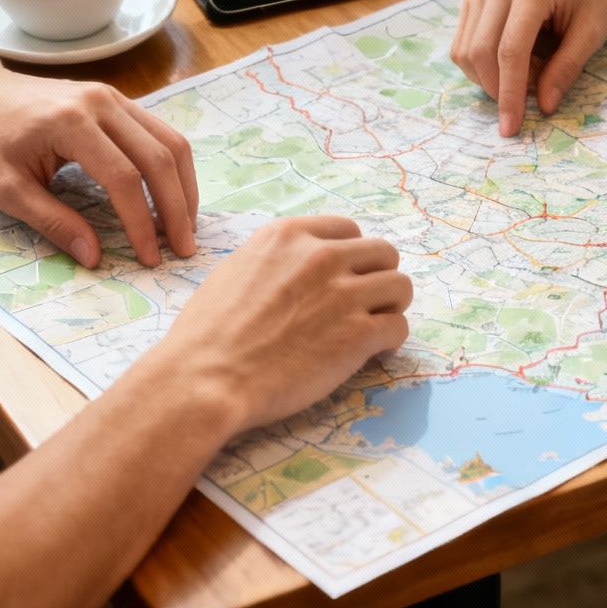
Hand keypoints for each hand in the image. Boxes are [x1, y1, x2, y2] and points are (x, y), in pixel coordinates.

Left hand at [0, 71, 197, 267]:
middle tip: (184, 248)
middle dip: (176, 207)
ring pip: (169, 140)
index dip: (142, 222)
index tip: (149, 257)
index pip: (124, 178)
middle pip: (159, 157)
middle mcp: (101, 103)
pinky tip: (172, 195)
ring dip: (183, 186)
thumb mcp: (4, 189)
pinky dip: (172, 166)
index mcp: (71, 123)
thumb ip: (52, 221)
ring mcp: (112, 96)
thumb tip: (93, 256)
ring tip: (185, 226)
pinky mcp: (115, 99)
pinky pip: (158, 131)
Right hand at [166, 216, 412, 431]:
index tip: (346, 277)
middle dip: (378, 277)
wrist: (205, 379)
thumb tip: (293, 268)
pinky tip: (374, 353)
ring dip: (391, 307)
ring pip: (401, 286)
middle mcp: (321, 256)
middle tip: (366, 305)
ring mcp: (343, 294)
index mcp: (288, 236)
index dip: (351, 255)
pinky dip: (391, 341)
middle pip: (383, 252)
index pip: (347, 228)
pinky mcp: (358, 334)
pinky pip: (399, 327)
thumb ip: (274, 262)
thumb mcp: (234, 272)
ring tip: (374, 328)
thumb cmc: (206, 334)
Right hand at [452, 0, 606, 136]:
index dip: (509, 94)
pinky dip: (485, 63)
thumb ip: (566, 68)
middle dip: (498, 89)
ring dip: (491, 76)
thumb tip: (544, 105)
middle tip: (530, 99)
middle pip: (480, 52)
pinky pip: (465, 43)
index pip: (510, 51)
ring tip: (530, 71)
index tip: (511, 127)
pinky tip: (516, 60)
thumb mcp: (593, 32)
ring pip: (465, 50)